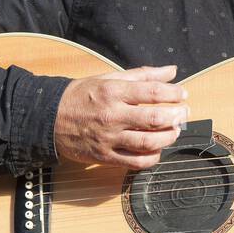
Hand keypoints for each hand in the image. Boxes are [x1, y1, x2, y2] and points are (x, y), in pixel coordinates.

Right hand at [53, 65, 188, 168]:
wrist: (48, 118)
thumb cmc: (81, 96)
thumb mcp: (109, 78)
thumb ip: (143, 75)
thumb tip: (171, 71)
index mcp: (113, 92)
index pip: (152, 92)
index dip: (173, 93)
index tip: (183, 94)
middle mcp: (112, 115)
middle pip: (154, 118)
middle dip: (177, 116)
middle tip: (184, 113)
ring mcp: (108, 138)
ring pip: (148, 142)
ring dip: (168, 137)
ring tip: (174, 130)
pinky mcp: (104, 157)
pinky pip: (135, 162)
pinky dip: (152, 157)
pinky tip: (157, 149)